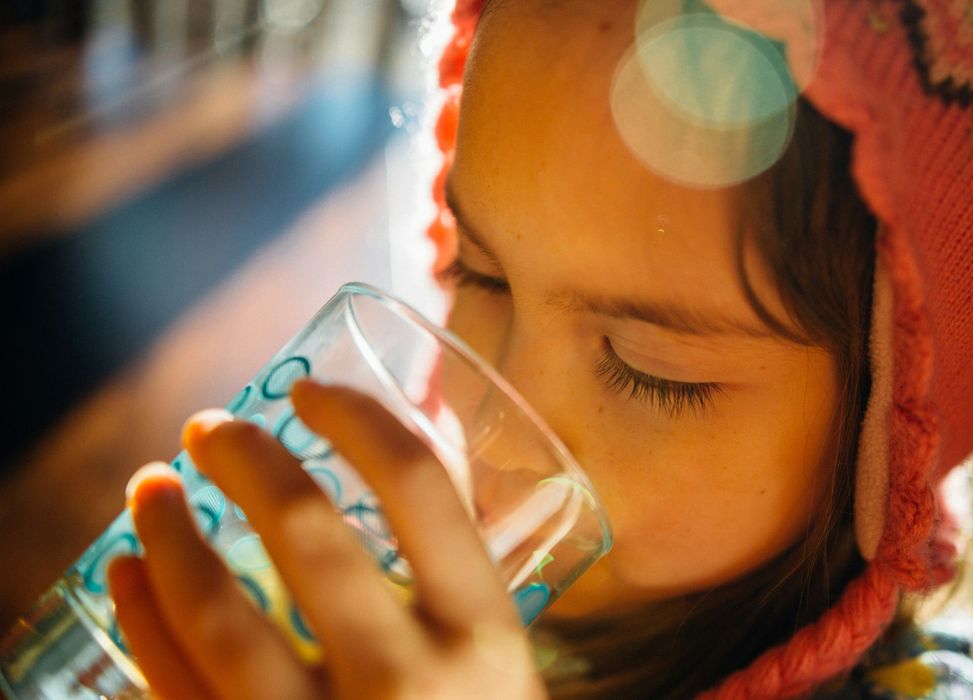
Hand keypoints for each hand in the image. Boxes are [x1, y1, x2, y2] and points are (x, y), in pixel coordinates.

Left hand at [107, 380, 546, 699]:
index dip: (357, 419)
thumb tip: (429, 433)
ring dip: (167, 535)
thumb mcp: (501, 662)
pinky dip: (141, 622)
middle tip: (209, 428)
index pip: (420, 488)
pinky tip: (126, 577)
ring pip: (219, 614)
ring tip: (148, 489)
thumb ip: (461, 566)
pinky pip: (176, 690)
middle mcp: (410, 683)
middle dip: (244, 459)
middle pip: (307, 532)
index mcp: (485, 636)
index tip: (310, 392)